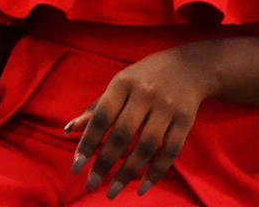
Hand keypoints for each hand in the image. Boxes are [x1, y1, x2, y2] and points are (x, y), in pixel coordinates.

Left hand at [67, 47, 215, 198]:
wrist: (190, 67)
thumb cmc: (145, 77)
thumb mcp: (119, 85)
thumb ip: (96, 109)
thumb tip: (68, 131)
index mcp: (123, 83)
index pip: (102, 116)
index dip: (88, 142)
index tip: (76, 167)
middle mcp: (145, 94)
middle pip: (123, 134)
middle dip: (105, 163)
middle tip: (91, 185)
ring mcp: (167, 108)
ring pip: (147, 146)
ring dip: (128, 172)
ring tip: (112, 191)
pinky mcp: (185, 121)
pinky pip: (170, 151)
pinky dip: (156, 172)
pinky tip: (142, 188)